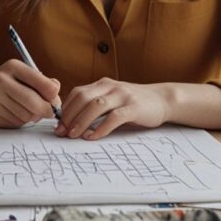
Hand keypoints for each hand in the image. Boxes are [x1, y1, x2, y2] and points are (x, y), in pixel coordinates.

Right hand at [0, 60, 61, 127]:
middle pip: (35, 104)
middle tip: (49, 112)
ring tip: (26, 109)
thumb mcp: (22, 74)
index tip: (54, 99)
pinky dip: (20, 122)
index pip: (44, 85)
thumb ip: (42, 82)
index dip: (54, 96)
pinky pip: (16, 124)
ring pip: (27, 117)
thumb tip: (56, 96)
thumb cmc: (6, 82)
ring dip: (32, 116)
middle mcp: (1, 81)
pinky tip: (14, 113)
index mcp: (13, 67)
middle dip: (46, 111)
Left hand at [55, 78, 169, 139]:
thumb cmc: (133, 104)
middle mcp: (111, 86)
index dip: (65, 108)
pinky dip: (101, 128)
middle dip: (69, 115)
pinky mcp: (134, 107)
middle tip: (61, 132)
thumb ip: (95, 105)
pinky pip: (114, 117)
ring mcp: (123, 95)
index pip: (77, 92)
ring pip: (96, 106)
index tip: (58, 124)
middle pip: (83, 97)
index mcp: (102, 83)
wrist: (163, 99)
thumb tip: (70, 122)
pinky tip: (93, 137)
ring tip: (73, 135)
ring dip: (81, 121)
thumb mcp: (112, 99)